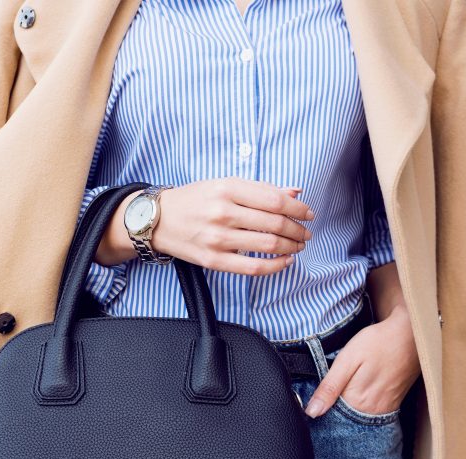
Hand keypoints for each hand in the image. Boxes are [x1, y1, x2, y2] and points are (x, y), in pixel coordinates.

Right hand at [95, 177, 314, 273]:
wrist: (157, 220)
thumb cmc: (194, 200)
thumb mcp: (224, 185)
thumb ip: (260, 189)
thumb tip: (295, 192)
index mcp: (227, 188)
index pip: (275, 200)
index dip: (298, 209)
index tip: (308, 214)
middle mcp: (222, 212)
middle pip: (275, 223)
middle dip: (298, 230)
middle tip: (305, 232)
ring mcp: (217, 238)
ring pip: (268, 245)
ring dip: (291, 246)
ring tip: (298, 245)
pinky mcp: (213, 260)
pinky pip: (252, 267)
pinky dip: (275, 266)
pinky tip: (285, 261)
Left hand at [303, 305, 420, 417]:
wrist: (411, 333)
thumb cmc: (378, 342)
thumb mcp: (348, 360)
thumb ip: (330, 387)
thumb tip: (312, 412)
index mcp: (358, 402)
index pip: (331, 418)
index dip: (320, 410)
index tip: (312, 402)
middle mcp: (373, 411)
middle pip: (345, 420)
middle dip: (332, 412)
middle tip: (328, 392)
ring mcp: (385, 408)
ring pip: (358, 418)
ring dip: (346, 410)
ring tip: (343, 390)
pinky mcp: (393, 402)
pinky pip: (371, 412)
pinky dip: (360, 407)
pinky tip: (357, 393)